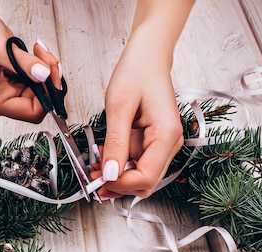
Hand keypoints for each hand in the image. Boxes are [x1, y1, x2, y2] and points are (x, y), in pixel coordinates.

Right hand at [0, 0, 61, 122]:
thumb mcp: (0, 47)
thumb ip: (23, 64)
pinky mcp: (15, 85)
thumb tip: (44, 75)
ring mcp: (8, 94)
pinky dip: (43, 67)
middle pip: (39, 102)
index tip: (49, 73)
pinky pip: (38, 82)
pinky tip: (36, 53)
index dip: (46, 94)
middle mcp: (0, 102)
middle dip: (48, 79)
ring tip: (39, 50)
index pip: (31, 113)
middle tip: (46, 56)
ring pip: (41, 91)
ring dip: (47, 70)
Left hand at [93, 0, 193, 198]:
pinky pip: (136, 164)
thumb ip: (115, 143)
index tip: (98, 178)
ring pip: (140, 177)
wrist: (147, 57)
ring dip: (116, 177)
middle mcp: (170, 144)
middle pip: (145, 183)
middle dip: (118, 184)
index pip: (146, 178)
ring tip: (95, 166)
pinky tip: (104, 157)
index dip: (121, 184)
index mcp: (167, 135)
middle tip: (92, 176)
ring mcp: (162, 145)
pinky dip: (119, 166)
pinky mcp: (152, 143)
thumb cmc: (136, 73)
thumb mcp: (119, 107)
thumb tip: (109, 174)